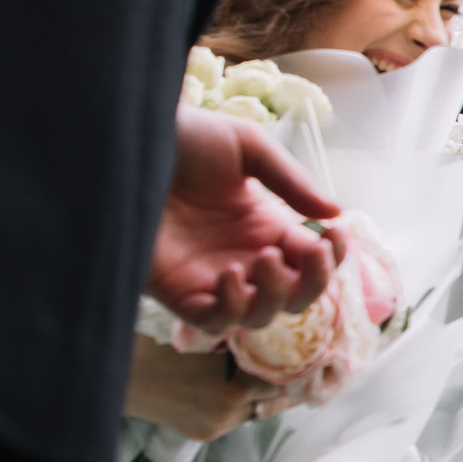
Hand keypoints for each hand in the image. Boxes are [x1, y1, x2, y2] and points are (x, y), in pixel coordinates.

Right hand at [122, 335, 291, 440]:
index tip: (310, 356)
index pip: (284, 380)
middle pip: (276, 400)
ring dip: (264, 397)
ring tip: (273, 378)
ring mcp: (218, 426)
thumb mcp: (209, 340)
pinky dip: (240, 406)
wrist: (122, 376)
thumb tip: (274, 346)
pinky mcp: (204, 435)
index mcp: (235, 386)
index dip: (297, 366)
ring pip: (257, 411)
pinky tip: (237, 390)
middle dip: (287, 384)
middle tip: (301, 368)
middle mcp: (230, 412)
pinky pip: (235, 419)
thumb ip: (242, 348)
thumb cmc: (161, 347)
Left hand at [151, 107, 348, 333]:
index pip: (313, 257)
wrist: (127, 144)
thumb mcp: (247, 147)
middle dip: (315, 281)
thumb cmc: (183, 138)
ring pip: (261, 316)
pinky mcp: (178, 293)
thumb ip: (291, 181)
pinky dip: (233, 308)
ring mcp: (213, 278)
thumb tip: (335, 212)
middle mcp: (245, 256)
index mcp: (266, 225)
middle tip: (312, 252)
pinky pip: (216, 322)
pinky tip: (230, 275)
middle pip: (297, 296)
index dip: (334, 254)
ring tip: (263, 258)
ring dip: (276, 294)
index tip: (335, 233)